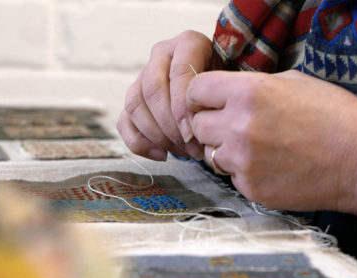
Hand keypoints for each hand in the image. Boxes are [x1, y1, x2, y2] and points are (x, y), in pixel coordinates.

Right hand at [117, 31, 221, 160]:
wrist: (222, 91)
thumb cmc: (230, 89)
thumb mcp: (232, 86)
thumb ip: (217, 98)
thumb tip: (197, 128)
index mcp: (188, 42)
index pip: (178, 73)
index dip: (183, 107)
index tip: (194, 134)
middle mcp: (162, 54)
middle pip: (152, 89)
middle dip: (170, 125)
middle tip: (191, 148)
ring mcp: (143, 74)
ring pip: (135, 104)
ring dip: (157, 135)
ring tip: (183, 152)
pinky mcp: (134, 98)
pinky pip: (124, 121)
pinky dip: (139, 143)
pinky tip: (161, 156)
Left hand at [187, 69, 356, 253]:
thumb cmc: (337, 117)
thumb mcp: (296, 82)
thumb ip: (255, 85)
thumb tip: (229, 92)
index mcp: (249, 92)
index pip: (195, 90)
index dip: (201, 95)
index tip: (210, 101)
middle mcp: (239, 126)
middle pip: (197, 125)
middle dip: (212, 124)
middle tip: (236, 126)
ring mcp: (243, 161)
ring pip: (211, 154)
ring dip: (226, 150)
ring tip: (259, 148)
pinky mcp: (251, 189)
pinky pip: (231, 177)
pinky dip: (244, 172)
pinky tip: (272, 167)